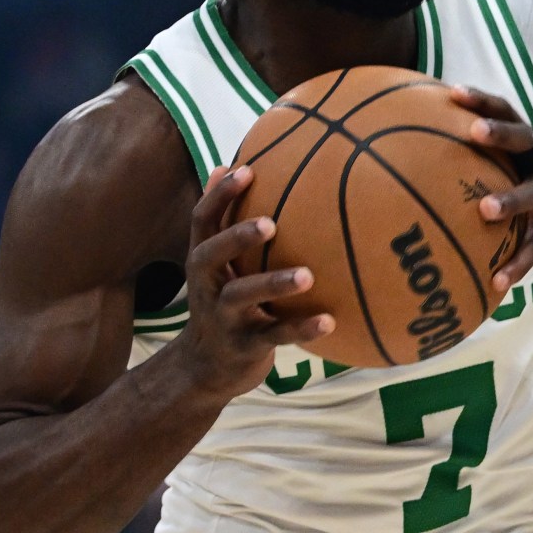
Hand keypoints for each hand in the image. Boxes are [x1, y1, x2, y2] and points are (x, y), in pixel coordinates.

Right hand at [169, 165, 334, 400]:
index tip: (246, 170)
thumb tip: (225, 163)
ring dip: (274, 284)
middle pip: (212, 255)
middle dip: (238, 237)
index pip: (202, 220)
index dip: (220, 195)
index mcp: (202, 260)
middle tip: (271, 224)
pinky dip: (302, 329)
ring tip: (308, 276)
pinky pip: (275, 335)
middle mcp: (207, 285)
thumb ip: (222, 222)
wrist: (205, 368)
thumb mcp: (215, 265)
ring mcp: (224, 317)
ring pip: (243, 296)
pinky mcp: (245, 346)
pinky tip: (330, 320)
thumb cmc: (221, 303)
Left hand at [451, 86, 532, 303]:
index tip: (453, 91)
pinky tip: (495, 281)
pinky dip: (515, 265)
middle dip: (501, 133)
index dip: (482, 100)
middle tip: (473, 131)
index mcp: (526, 147)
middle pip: (526, 140)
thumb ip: (474, 159)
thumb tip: (412, 145)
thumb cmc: (524, 194)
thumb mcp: (509, 172)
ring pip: (532, 196)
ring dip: (510, 201)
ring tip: (484, 209)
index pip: (507, 113)